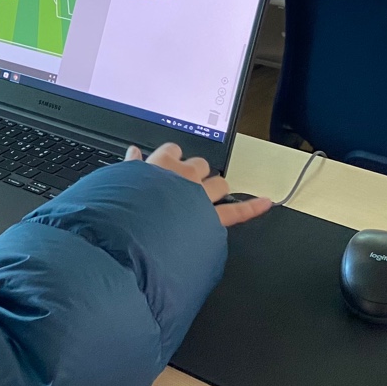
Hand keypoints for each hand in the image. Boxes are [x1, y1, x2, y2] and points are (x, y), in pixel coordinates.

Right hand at [129, 143, 272, 226]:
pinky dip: (253, 207)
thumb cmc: (121, 210)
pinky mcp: (211, 217)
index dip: (172, 157)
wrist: (129, 235)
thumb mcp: (120, 181)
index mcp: (161, 164)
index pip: (173, 150)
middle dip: (196, 172)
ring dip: (216, 188)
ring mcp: (200, 196)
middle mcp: (184, 176)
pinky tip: (266, 202)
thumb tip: (132, 152)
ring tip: (211, 196)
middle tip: (187, 185)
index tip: (168, 163)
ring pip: (219, 184)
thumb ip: (130, 166)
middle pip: (199, 165)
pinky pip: (236, 212)